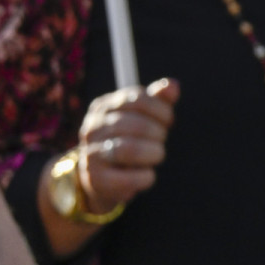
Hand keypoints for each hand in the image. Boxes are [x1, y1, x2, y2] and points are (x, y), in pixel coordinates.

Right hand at [76, 78, 180, 213]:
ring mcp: (90, 153)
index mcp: (104, 106)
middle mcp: (92, 128)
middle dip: (158, 133)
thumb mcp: (144, 116)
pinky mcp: (95, 179)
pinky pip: (126, 178)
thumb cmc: (130, 139)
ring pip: (129, 149)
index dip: (161, 109)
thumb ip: (159, 99)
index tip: (169, 120)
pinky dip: (145, 176)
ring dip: (153, 153)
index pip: (137, 98)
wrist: (103, 177)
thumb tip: (173, 86)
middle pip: (135, 124)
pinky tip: (148, 174)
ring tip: (157, 155)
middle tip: (161, 140)